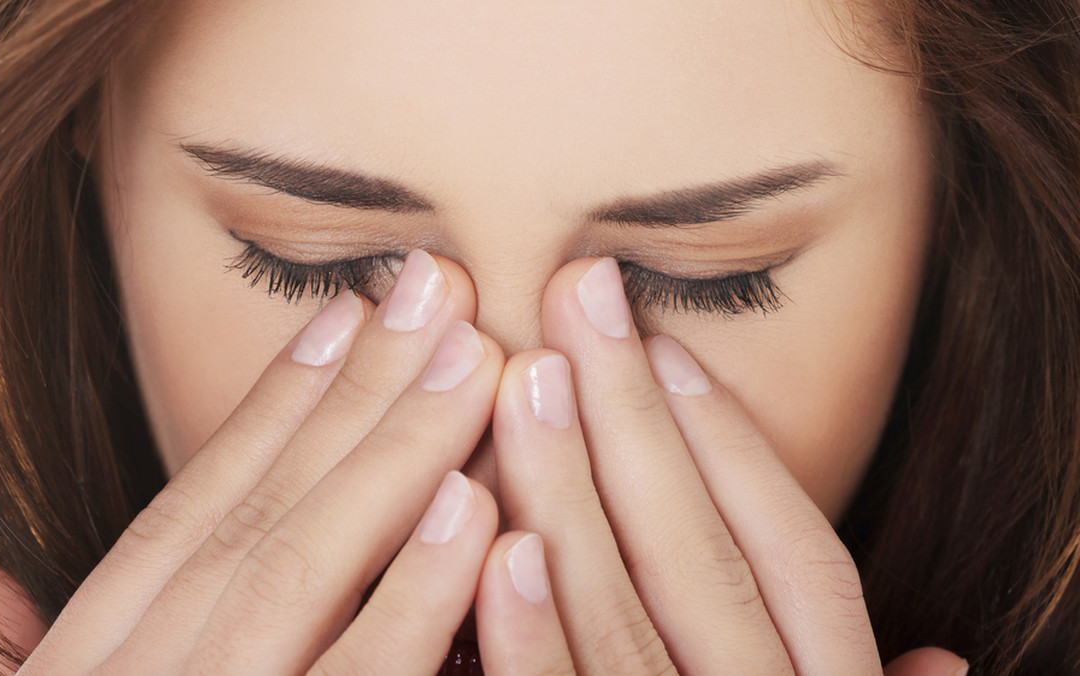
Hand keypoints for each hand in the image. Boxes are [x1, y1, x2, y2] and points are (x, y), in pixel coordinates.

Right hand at [13, 250, 568, 674]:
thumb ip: (45, 650)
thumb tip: (2, 578)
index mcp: (96, 656)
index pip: (192, 511)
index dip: (274, 406)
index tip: (348, 312)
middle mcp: (146, 672)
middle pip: (258, 514)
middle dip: (356, 395)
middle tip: (441, 291)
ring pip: (298, 572)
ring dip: (391, 458)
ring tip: (473, 361)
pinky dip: (410, 600)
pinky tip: (476, 513)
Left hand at [480, 257, 967, 674]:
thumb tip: (946, 656)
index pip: (801, 558)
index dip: (736, 447)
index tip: (666, 343)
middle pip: (704, 558)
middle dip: (637, 420)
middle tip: (577, 295)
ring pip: (621, 614)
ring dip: (571, 491)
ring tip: (526, 374)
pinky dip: (529, 633)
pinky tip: (497, 540)